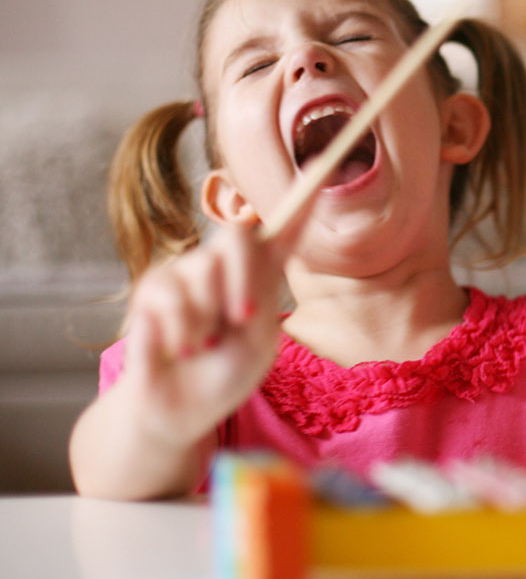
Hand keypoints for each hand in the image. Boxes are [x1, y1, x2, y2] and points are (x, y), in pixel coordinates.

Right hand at [120, 216, 287, 444]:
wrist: (181, 412)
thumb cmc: (225, 376)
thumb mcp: (258, 341)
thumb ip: (261, 290)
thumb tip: (258, 235)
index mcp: (260, 278)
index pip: (283, 232)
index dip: (301, 201)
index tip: (321, 167)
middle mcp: (224, 267)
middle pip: (238, 234)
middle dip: (243, 278)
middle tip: (242, 319)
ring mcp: (187, 274)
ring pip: (203, 271)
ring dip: (208, 320)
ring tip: (204, 345)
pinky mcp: (152, 291)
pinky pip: (169, 297)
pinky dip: (182, 332)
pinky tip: (182, 349)